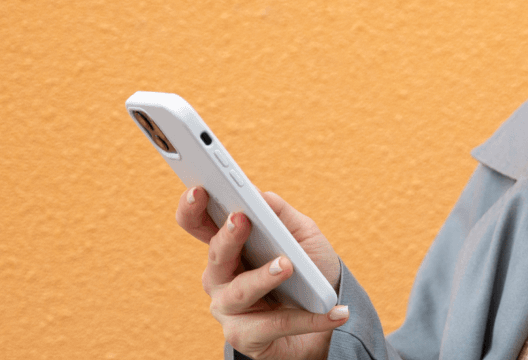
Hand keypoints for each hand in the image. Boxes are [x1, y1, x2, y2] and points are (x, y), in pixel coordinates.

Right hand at [176, 187, 348, 359]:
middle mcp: (220, 278)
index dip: (192, 208)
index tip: (199, 189)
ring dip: (264, 277)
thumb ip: (282, 216)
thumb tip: (262, 195)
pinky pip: (276, 325)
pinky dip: (310, 318)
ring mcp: (229, 310)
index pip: (199, 224)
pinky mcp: (245, 338)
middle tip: (241, 219)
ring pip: (241, 292)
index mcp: (228, 247)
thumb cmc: (309, 273)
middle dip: (227, 236)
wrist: (326, 319)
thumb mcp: (303, 237)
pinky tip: (335, 311)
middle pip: (216, 256)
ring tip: (288, 265)